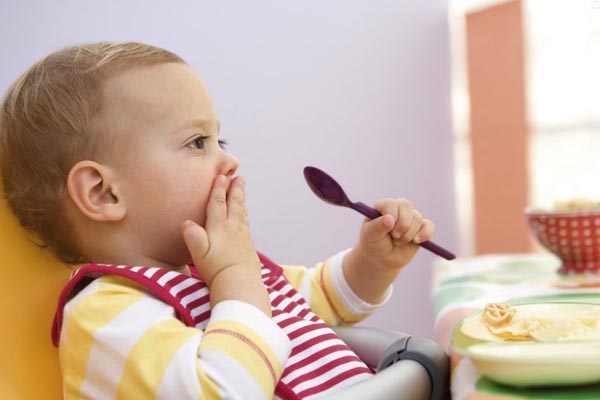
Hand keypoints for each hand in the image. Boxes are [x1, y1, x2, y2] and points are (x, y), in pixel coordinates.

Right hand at [181, 175, 270, 314]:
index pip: (218, 204)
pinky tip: (244, 216)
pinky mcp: (249, 247)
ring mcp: (243, 237)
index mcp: (219, 228)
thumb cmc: (216, 270)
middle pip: (234, 204)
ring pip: (242, 213)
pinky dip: (245, 215)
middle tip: (238, 177)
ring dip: (241, 200)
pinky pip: (246, 224)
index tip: (221, 176)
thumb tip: (186, 222)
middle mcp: (233, 229)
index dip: (218, 189)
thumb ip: (192, 236)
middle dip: (235, 189)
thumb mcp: (198, 252)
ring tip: (241, 190)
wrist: (239, 284)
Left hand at [354, 198, 434, 270]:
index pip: (391, 203)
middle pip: (406, 206)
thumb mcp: (370, 235)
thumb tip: (390, 219)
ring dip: (408, 234)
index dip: (392, 215)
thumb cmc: (373, 244)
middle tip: (395, 236)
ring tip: (397, 242)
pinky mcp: (420, 229)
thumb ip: (378, 226)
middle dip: (402, 223)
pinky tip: (416, 241)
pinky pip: (429, 226)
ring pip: (417, 218)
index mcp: (383, 206)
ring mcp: (410, 218)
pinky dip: (425, 234)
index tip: (389, 228)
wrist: (382, 259)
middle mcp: (397, 209)